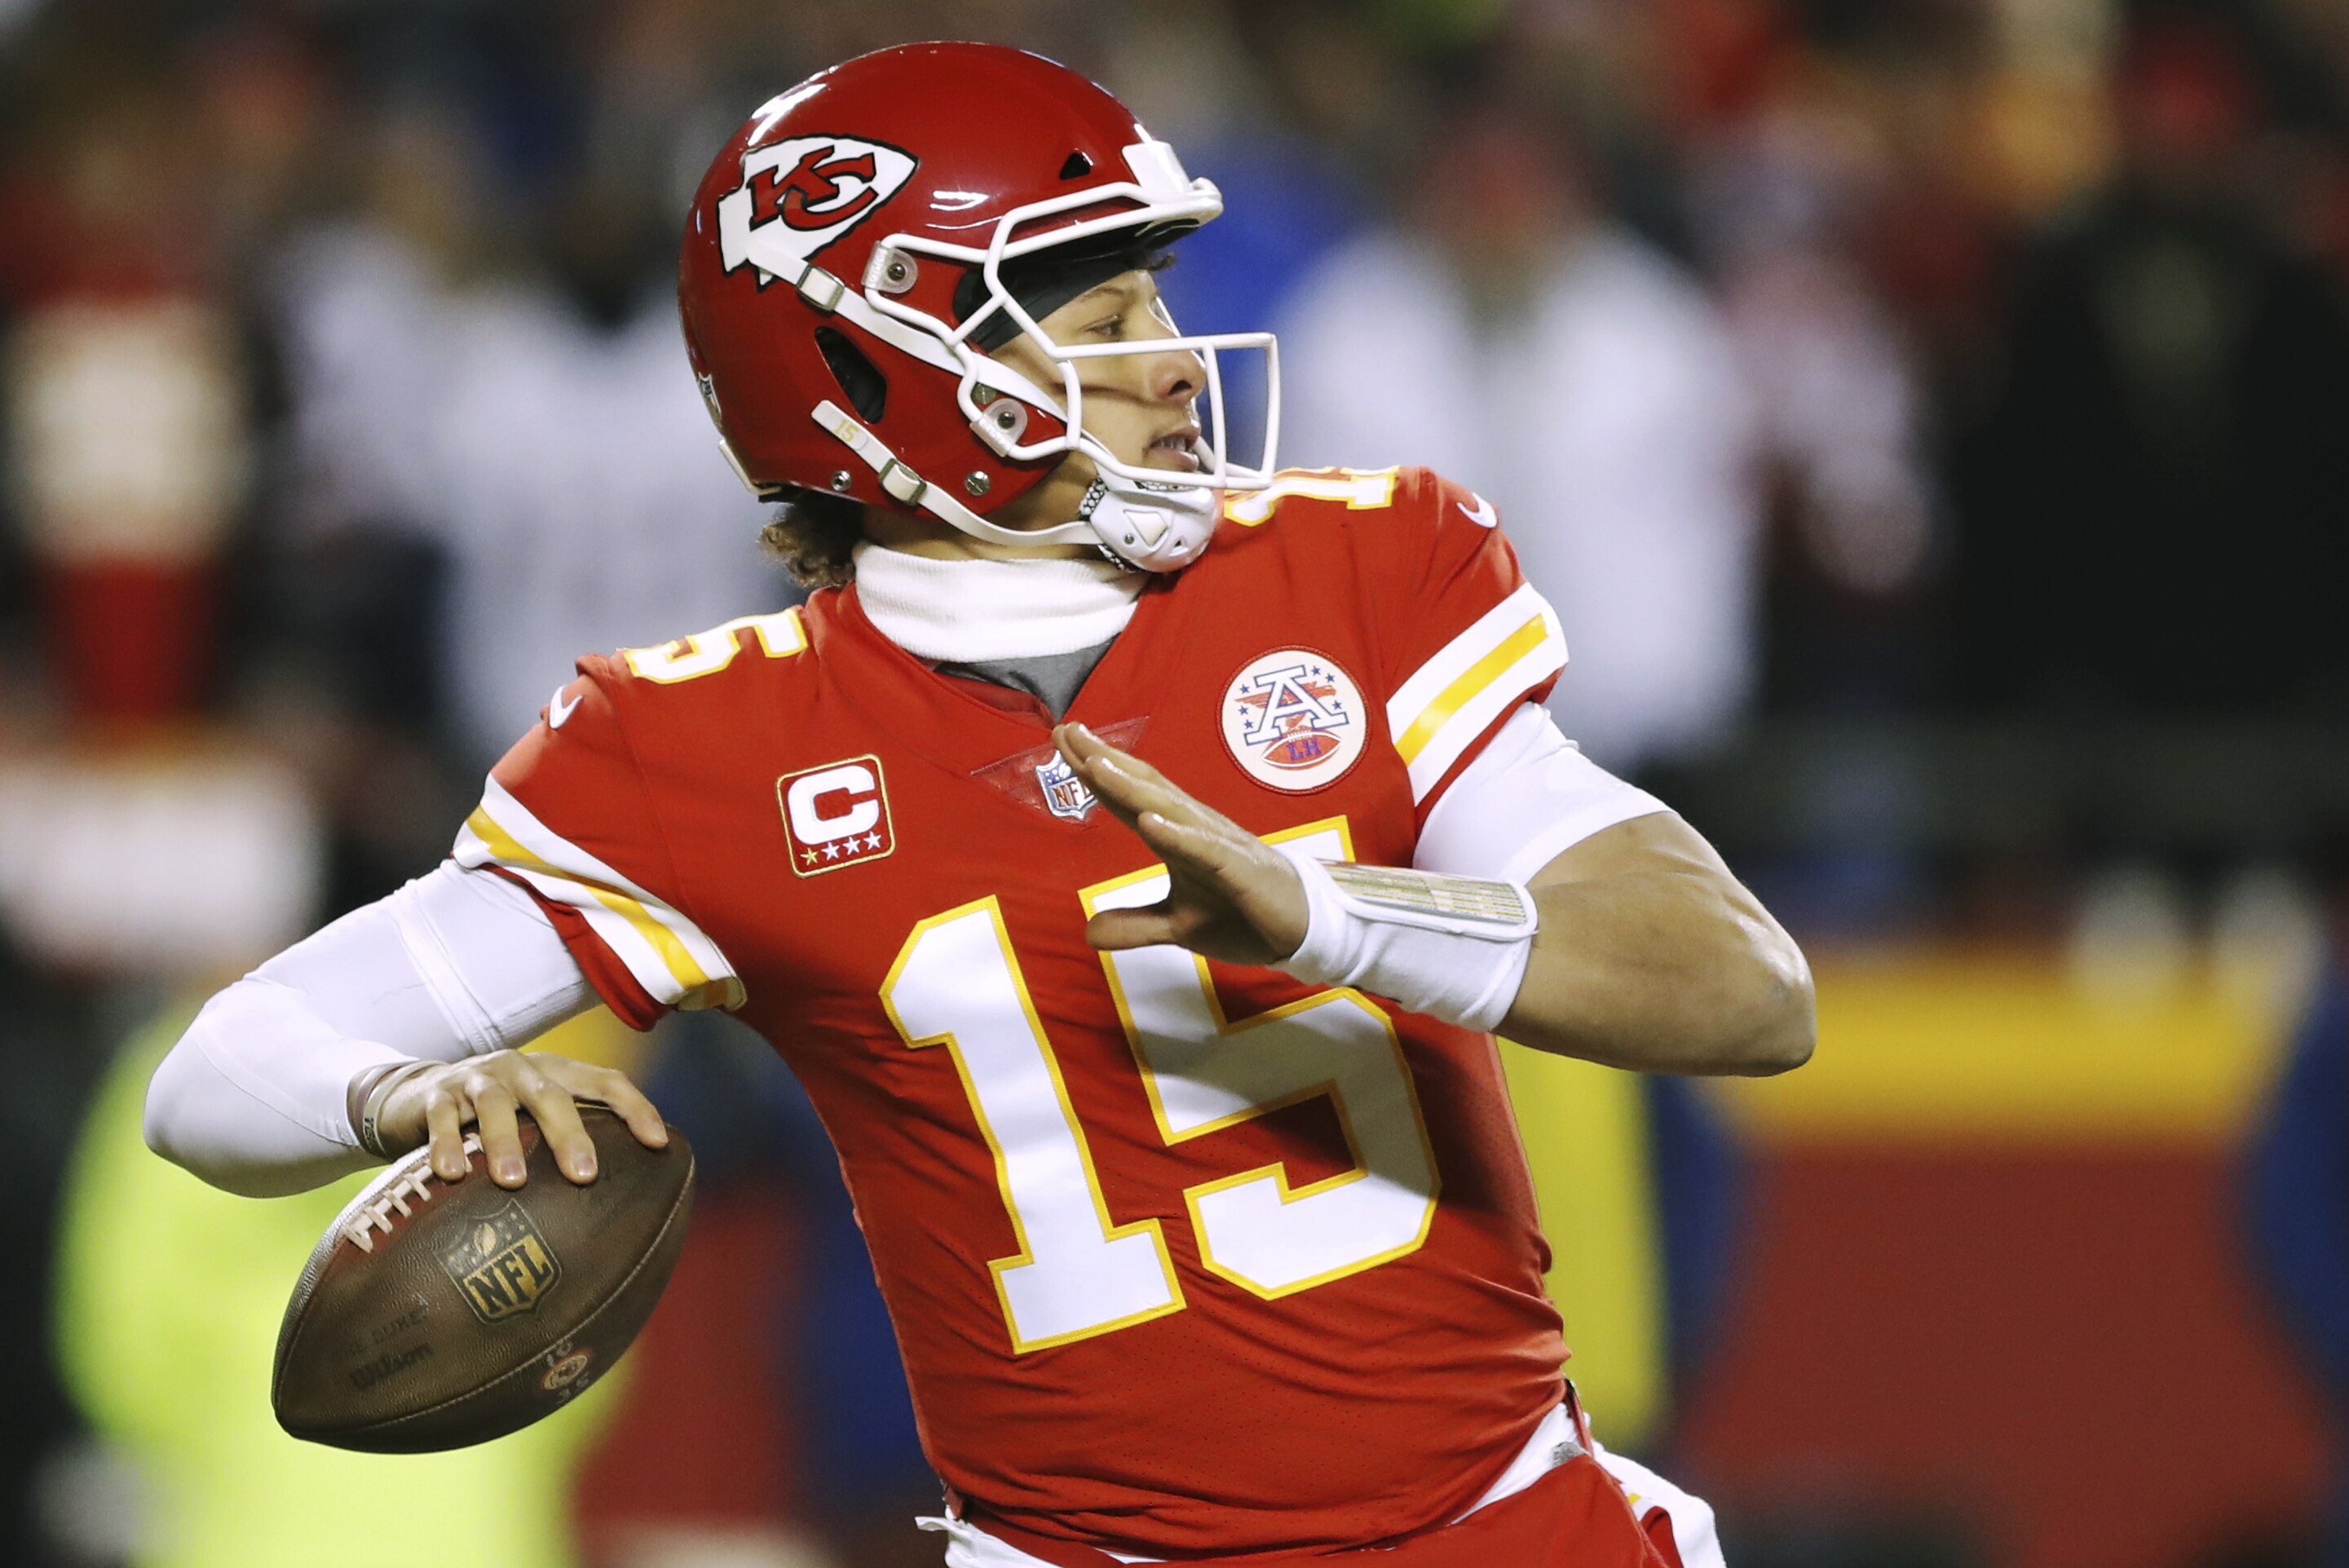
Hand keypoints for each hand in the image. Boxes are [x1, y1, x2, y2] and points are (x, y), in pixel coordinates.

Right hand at [376, 1051, 667, 1189]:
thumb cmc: (497, 1114)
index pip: (605, 1081)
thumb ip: (569, 1140)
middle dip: (569, 1134)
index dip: (634, 1108)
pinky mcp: (436, 1096)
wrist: (419, 1094)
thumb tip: (625, 1197)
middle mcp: (521, 1069)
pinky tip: (451, 1174)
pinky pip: (442, 1119)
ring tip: (513, 1181)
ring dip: (504, 1142)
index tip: (658, 1144)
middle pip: (551, 1095)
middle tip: (584, 1176)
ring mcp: (477, 1080)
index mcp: (555, 1072)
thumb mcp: (535, 1114)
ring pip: (495, 1104)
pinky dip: (446, 1144)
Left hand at [1053, 722, 1308, 965]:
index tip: (1062, 741)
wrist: (1302, 930)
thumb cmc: (1243, 915)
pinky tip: (1150, 823)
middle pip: (1143, 789)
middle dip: (1105, 760)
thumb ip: (1135, 925)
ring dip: (1132, 787)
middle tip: (1066, 731)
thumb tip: (1088, 933)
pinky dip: (1178, 834)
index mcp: (1178, 838)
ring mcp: (1218, 846)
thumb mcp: (1178, 927)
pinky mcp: (1239, 869)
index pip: (1129, 799)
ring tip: (1096, 765)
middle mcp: (1195, 830)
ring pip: (1169, 809)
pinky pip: (1204, 849)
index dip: (1095, 773)